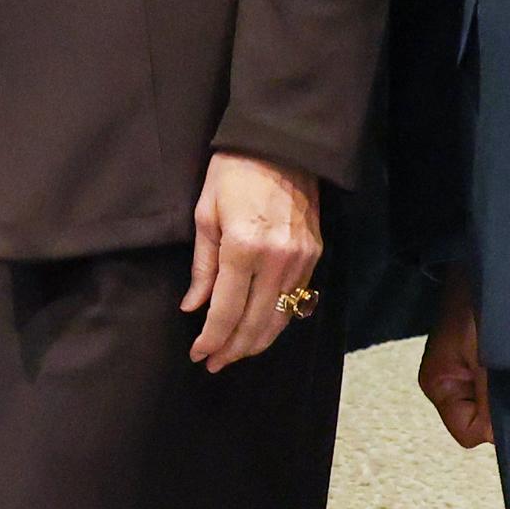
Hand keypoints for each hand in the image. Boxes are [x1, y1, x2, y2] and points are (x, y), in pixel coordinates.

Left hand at [182, 151, 328, 371]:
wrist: (283, 145)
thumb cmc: (233, 173)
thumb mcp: (205, 214)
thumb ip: (203, 267)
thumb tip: (193, 307)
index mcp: (244, 247)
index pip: (226, 310)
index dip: (211, 339)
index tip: (198, 355)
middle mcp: (278, 260)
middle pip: (256, 323)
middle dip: (233, 349)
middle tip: (213, 363)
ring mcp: (301, 259)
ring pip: (280, 318)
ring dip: (255, 341)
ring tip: (233, 353)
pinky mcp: (315, 254)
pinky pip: (295, 300)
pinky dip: (277, 320)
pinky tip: (259, 329)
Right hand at [418, 286, 492, 449]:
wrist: (492, 262)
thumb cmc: (482, 303)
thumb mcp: (486, 357)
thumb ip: (490, 400)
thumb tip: (498, 437)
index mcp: (439, 386)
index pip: (469, 432)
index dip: (493, 422)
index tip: (508, 392)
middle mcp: (451, 384)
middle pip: (482, 419)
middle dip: (503, 405)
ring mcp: (468, 372)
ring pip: (497, 403)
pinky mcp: (485, 359)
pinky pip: (504, 384)